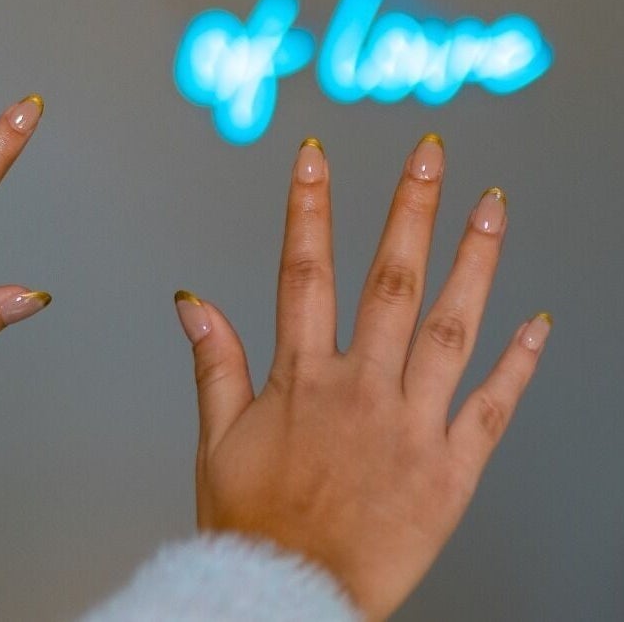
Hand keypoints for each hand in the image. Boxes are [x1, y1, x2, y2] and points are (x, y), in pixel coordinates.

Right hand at [176, 135, 549, 619]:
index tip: (316, 158)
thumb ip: (214, 363)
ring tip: (491, 208)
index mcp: (302, 380)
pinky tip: (538, 323)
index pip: (304, 271)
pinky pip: (492, 407)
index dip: (309, 208)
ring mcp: (412, 426)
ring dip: (475, 262)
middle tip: (430, 156)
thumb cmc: (253, 525)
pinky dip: (518, 364)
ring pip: (450, 328)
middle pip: (391, 282)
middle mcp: (361, 391)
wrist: (292, 597)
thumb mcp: (216, 441)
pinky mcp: (451, 469)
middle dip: (410, 210)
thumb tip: (193, 302)